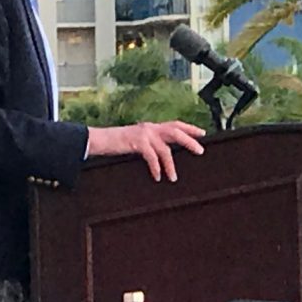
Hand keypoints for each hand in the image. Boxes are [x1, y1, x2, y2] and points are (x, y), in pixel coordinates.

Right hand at [87, 121, 204, 181]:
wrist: (100, 140)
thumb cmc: (117, 143)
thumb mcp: (136, 141)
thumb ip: (149, 144)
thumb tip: (163, 156)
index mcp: (151, 127)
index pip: (174, 124)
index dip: (189, 128)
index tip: (202, 133)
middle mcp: (149, 128)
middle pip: (175, 131)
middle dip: (189, 140)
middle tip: (200, 151)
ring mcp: (144, 134)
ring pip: (165, 148)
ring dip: (170, 165)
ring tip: (173, 177)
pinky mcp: (137, 142)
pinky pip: (152, 156)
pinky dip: (156, 167)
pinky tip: (157, 176)